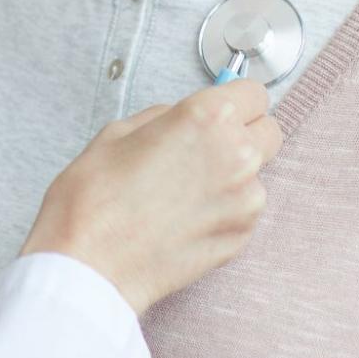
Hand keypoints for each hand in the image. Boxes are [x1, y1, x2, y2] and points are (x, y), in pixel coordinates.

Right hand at [20, 80, 280, 313]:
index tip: (221, 110)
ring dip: (232, 176)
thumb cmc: (94, 200)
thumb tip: (182, 119)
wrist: (90, 265)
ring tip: (185, 190)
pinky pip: (245, 211)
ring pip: (256, 174)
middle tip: (205, 147)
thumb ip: (165, 117)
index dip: (234, 100)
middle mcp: (236, 155)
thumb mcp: (118, 132)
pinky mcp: (242, 237)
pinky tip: (185, 216)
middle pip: (268, 131)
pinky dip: (224, 210)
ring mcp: (245, 200)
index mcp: (207, 118)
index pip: (254, 92)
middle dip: (243, 134)